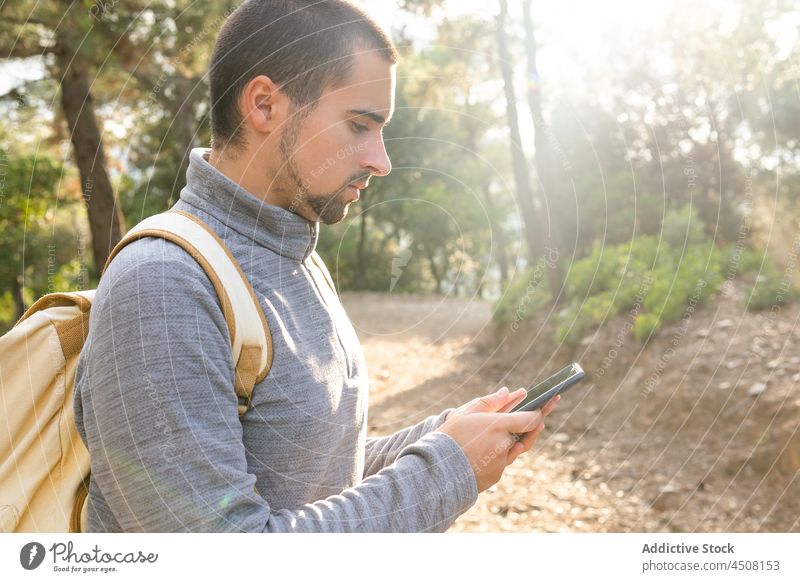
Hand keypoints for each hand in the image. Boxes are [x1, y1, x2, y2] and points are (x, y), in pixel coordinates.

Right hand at [437, 387, 559, 491]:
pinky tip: (484, 451)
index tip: (548, 403)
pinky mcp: (496, 476)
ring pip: (514, 449)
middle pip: (527, 436)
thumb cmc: (448, 437)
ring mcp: (501, 463)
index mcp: (498, 427)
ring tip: (507, 433)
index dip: (540, 411)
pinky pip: (501, 462)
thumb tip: (507, 392)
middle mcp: (504, 446)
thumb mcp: (465, 414)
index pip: (530, 419)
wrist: (437, 471)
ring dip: (514, 441)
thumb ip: (489, 402)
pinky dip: (497, 455)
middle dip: (535, 425)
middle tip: (543, 415)